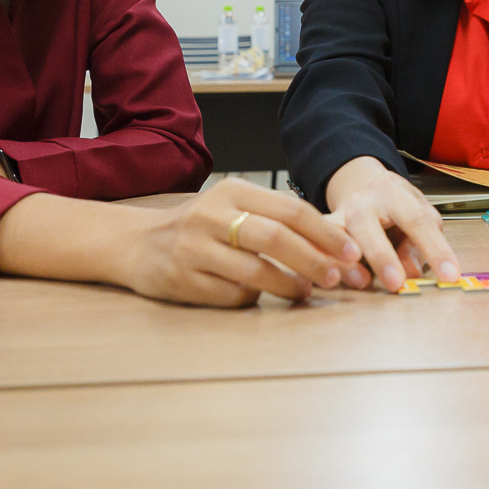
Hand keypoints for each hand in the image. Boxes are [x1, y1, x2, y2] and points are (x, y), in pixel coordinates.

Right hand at [116, 177, 362, 307]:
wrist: (137, 243)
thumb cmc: (202, 227)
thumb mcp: (234, 208)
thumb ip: (276, 219)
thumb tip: (335, 243)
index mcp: (232, 191)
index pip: (290, 210)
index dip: (325, 233)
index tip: (351, 251)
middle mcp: (211, 215)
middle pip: (275, 238)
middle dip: (315, 260)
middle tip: (338, 277)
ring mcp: (194, 248)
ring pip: (255, 271)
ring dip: (290, 285)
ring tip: (307, 291)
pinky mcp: (183, 280)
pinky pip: (232, 294)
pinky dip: (254, 297)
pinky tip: (262, 295)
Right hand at [325, 156, 461, 291]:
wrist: (363, 185)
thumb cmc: (396, 204)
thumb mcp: (418, 214)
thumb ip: (419, 243)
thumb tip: (413, 273)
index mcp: (394, 194)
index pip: (417, 220)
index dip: (435, 249)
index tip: (449, 274)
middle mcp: (362, 202)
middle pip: (367, 225)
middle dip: (381, 255)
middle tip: (397, 283)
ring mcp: (338, 215)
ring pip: (335, 234)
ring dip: (345, 261)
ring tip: (361, 282)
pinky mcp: (322, 231)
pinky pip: (317, 247)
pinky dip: (324, 262)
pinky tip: (332, 279)